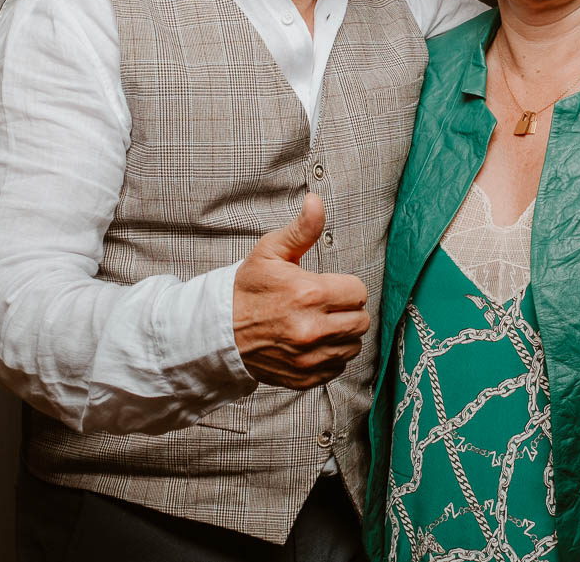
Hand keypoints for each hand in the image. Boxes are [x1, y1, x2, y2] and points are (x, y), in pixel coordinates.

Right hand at [232, 193, 368, 388]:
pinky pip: (337, 368)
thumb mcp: (271, 251)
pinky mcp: (304, 377)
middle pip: (361, 321)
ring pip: (352, 346)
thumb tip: (316, 201)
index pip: (359, 292)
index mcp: (309, 294)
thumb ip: (302, 229)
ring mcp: (308, 357)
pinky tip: (311, 343)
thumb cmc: (247, 289)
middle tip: (325, 305)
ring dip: (341, 334)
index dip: (346, 287)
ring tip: (318, 323)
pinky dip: (329, 356)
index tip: (328, 287)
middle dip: (347, 310)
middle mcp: (312, 329)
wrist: (218, 331)